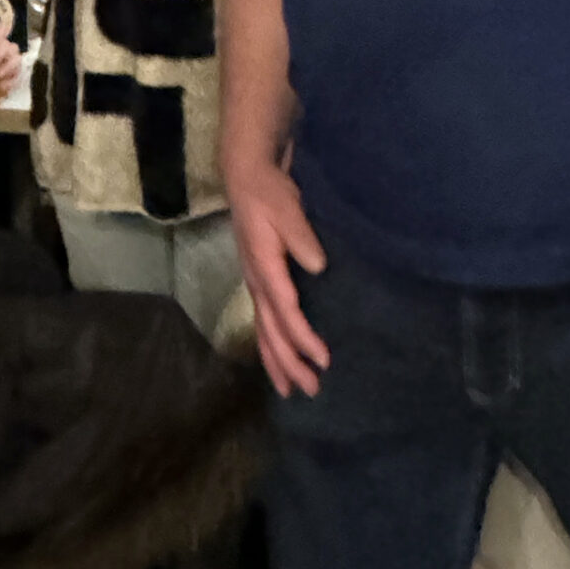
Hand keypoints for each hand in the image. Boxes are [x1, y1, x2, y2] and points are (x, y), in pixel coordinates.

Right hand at [0, 25, 20, 106]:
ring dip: (14, 58)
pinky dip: (16, 73)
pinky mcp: (5, 87)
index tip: (4, 25)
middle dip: (7, 45)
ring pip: (17, 61)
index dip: (0, 30)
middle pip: (10, 48)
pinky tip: (13, 73)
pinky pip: (17, 77)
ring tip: (11, 59)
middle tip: (3, 48)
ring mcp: (2, 76)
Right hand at [231, 162, 328, 397]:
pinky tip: (278, 359)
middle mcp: (257, 283)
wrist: (246, 178)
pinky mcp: (257, 280)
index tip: (323, 360)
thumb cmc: (270, 193)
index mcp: (265, 269)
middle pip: (272, 333)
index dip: (303, 339)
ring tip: (292, 389)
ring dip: (278, 362)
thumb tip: (318, 267)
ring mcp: (254, 283)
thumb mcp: (288, 209)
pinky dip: (270, 345)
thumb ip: (302, 238)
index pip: (286, 313)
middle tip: (310, 391)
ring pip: (264, 332)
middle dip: (289, 364)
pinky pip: (263, 322)